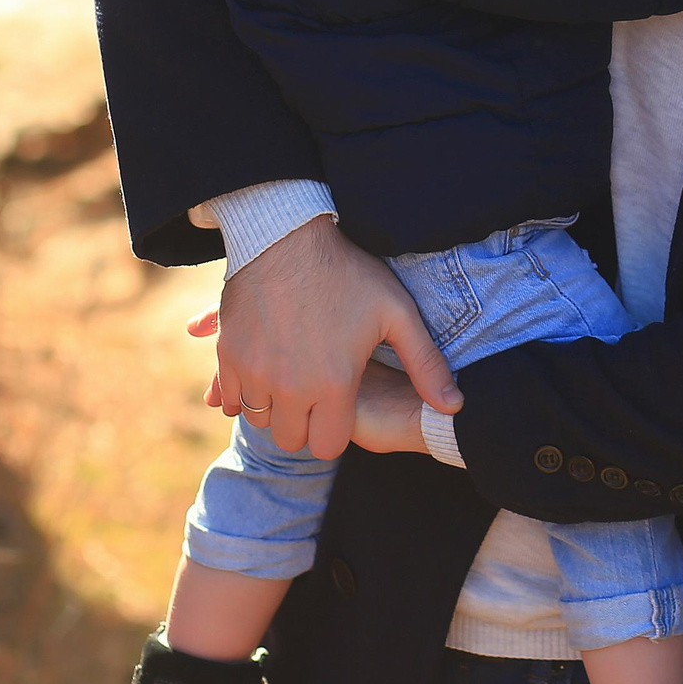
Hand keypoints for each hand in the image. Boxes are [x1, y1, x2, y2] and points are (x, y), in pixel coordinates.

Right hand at [183, 215, 460, 457]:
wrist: (285, 236)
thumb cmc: (347, 272)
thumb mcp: (397, 312)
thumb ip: (426, 364)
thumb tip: (455, 407)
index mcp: (333, 385)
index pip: (327, 447)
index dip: (334, 430)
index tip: (338, 405)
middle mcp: (290, 388)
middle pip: (290, 439)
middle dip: (303, 423)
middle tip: (314, 392)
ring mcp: (254, 373)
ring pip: (259, 419)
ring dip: (273, 407)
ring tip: (291, 375)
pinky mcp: (227, 356)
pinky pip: (228, 399)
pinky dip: (242, 392)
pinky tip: (263, 369)